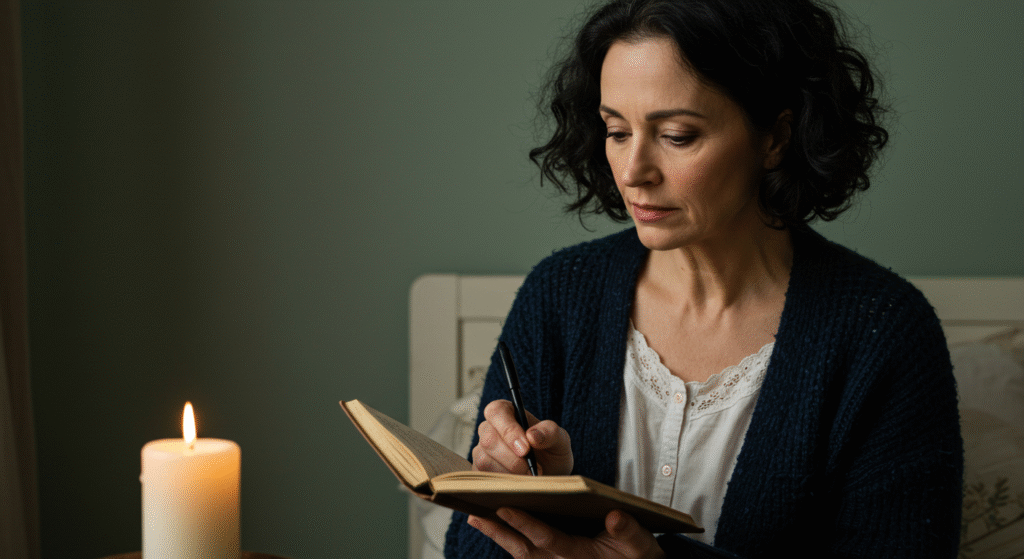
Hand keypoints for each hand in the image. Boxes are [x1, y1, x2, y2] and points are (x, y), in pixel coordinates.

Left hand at [468, 508, 665, 558]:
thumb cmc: (637, 556)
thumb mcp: (641, 545)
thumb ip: (629, 532)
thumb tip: (615, 517)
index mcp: (581, 556)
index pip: (549, 540)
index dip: (527, 525)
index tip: (507, 507)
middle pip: (524, 549)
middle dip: (500, 531)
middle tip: (476, 513)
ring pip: (520, 552)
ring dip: (498, 535)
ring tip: (475, 515)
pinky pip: (523, 552)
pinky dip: (506, 538)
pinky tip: (492, 522)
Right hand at [472, 399, 573, 475]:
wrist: (550, 477)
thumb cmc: (552, 453)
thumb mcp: (560, 440)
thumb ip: (550, 432)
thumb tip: (532, 435)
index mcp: (507, 413)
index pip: (496, 412)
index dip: (508, 430)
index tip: (525, 449)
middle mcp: (489, 430)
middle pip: (489, 440)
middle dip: (513, 458)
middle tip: (533, 469)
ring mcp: (481, 451)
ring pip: (484, 460)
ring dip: (510, 472)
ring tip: (529, 476)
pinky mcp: (478, 471)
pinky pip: (483, 478)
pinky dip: (503, 483)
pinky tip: (518, 483)